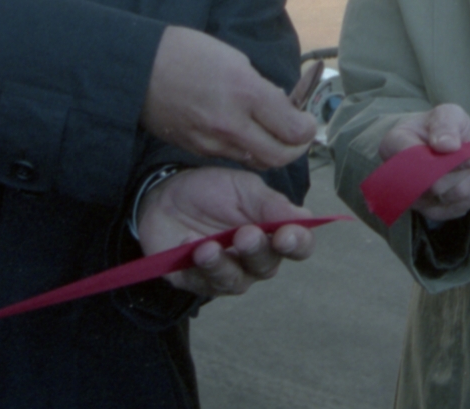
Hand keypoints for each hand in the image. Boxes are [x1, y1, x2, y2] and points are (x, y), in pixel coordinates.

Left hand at [136, 167, 315, 296]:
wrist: (166, 194)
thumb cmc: (211, 191)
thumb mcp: (243, 187)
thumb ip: (271, 204)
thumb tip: (303, 217)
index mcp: (273, 233)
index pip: (298, 246)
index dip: (298, 244)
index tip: (287, 235)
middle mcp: (254, 259)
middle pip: (267, 266)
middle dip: (257, 251)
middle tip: (245, 234)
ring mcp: (226, 272)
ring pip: (235, 281)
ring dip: (223, 265)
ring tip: (208, 248)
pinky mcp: (196, 281)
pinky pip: (201, 282)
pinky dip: (195, 266)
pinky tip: (187, 243)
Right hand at [143, 26, 315, 169]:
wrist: (136, 68)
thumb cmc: (186, 52)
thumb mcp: (235, 59)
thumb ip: (261, 88)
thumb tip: (281, 106)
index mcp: (245, 93)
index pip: (293, 129)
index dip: (307, 128)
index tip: (307, 121)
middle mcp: (231, 123)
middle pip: (280, 156)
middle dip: (295, 148)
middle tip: (297, 135)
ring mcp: (212, 141)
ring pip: (256, 161)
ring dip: (270, 151)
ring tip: (272, 133)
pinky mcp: (197, 150)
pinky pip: (232, 157)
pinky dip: (245, 149)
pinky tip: (243, 132)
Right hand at [378, 104, 469, 221]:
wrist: (442, 143)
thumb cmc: (441, 127)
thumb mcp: (446, 113)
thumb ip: (445, 124)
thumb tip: (448, 147)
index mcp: (394, 145)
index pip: (417, 162)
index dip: (444, 158)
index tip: (459, 146)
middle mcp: (398, 178)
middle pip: (437, 185)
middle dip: (462, 167)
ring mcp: (415, 199)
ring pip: (454, 196)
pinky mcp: (432, 212)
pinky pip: (462, 206)